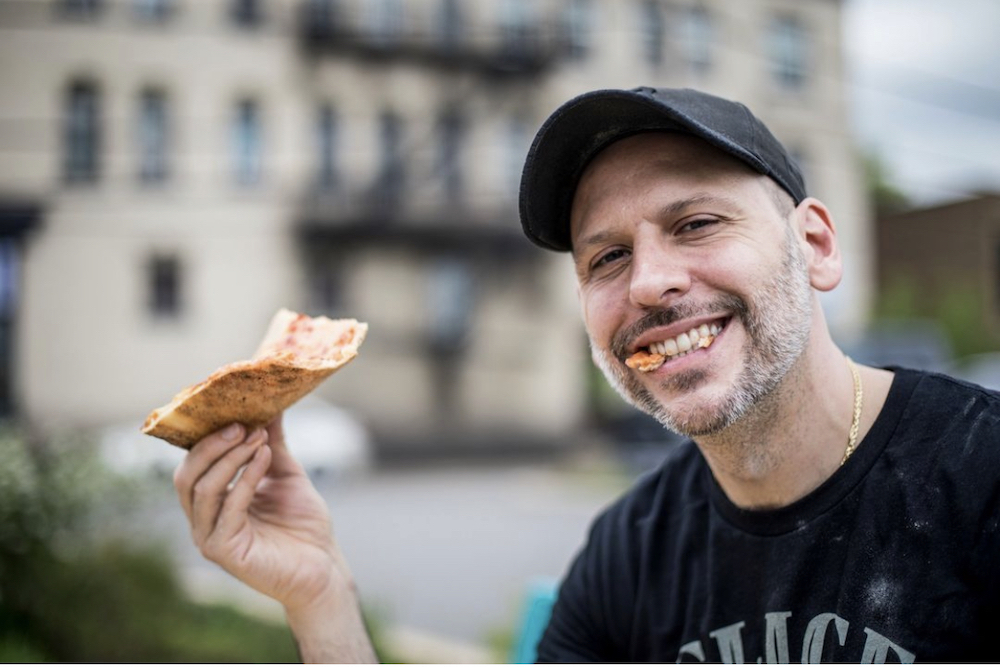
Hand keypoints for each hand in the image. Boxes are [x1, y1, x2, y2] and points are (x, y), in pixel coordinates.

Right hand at [173, 415, 346, 612]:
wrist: (323, 565)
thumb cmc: (302, 524)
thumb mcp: (286, 474)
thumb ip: (273, 443)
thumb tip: (271, 406)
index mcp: (212, 501)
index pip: (192, 464)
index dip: (208, 437)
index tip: (236, 411)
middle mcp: (204, 520)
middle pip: (186, 475)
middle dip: (212, 445)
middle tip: (242, 423)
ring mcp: (209, 537)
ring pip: (203, 489)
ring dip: (231, 457)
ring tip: (257, 437)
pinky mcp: (224, 551)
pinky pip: (228, 507)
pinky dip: (246, 477)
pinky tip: (264, 457)